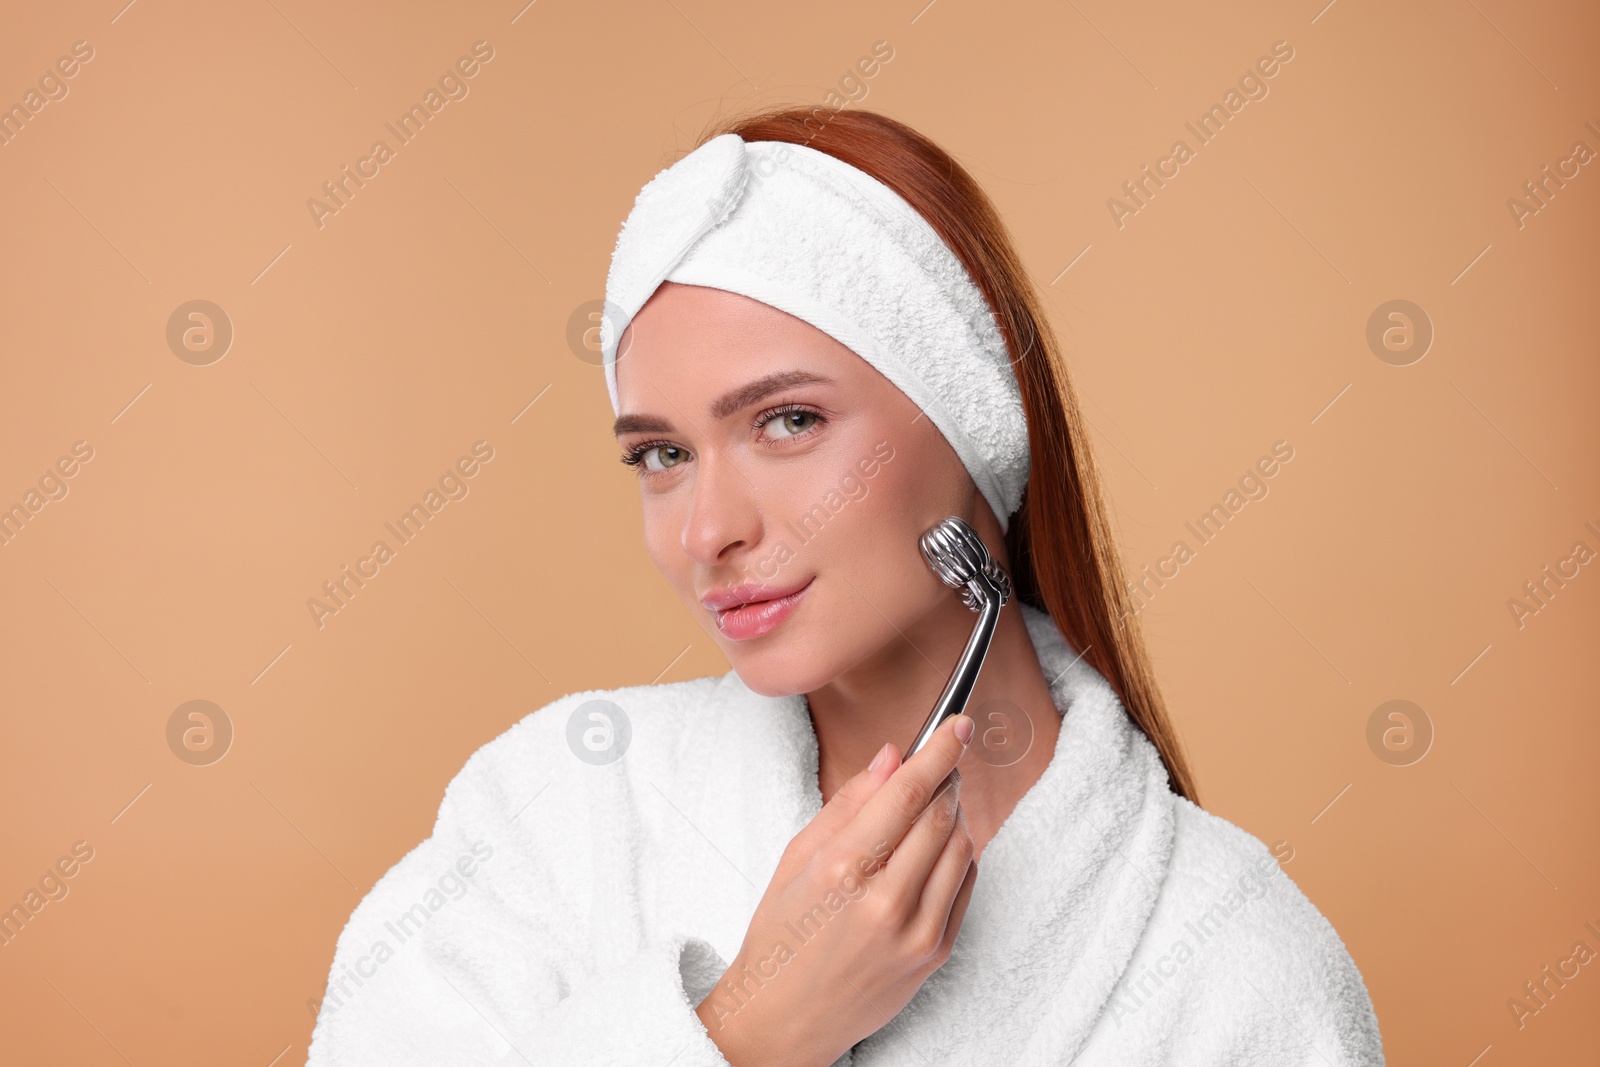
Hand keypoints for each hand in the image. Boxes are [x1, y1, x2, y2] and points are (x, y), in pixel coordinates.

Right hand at [696, 714, 978, 1066]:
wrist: (784, 1018)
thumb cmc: (782, 935)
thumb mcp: (797, 858)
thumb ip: (849, 803)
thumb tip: (892, 757)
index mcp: (842, 869)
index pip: (909, 792)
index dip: (939, 751)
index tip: (956, 726)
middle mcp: (884, 900)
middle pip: (942, 815)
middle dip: (947, 779)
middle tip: (941, 763)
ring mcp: (916, 931)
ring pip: (962, 848)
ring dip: (955, 816)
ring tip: (933, 807)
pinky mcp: (935, 953)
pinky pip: (965, 886)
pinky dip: (958, 856)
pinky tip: (934, 850)